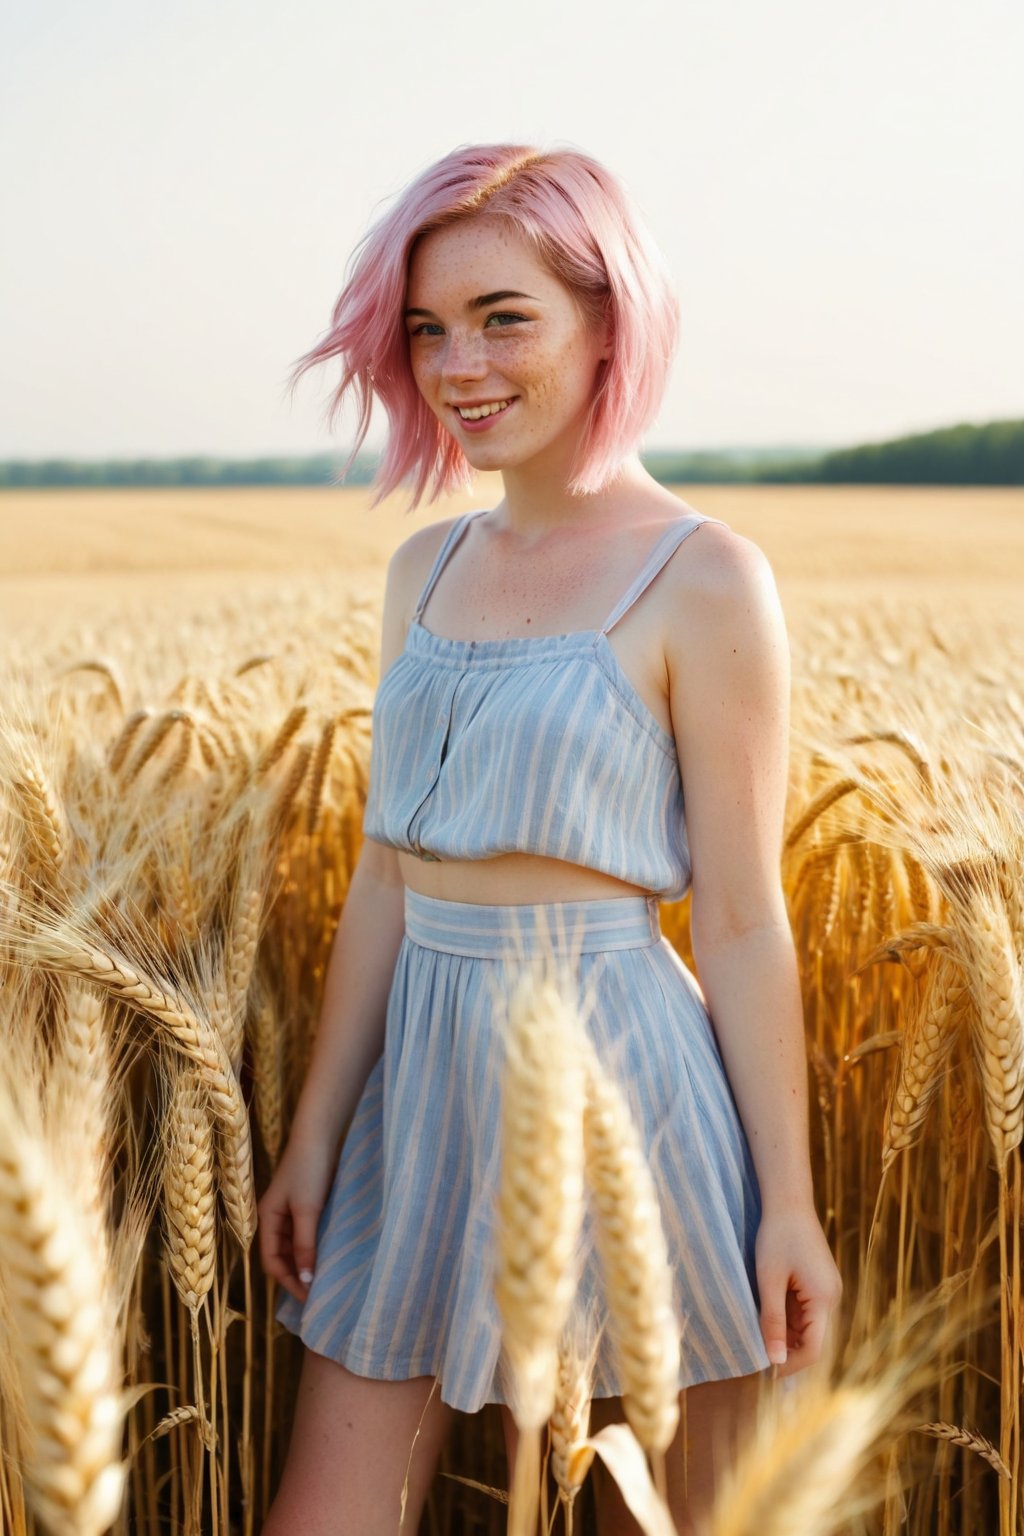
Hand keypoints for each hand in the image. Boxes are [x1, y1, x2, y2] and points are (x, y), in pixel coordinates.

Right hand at [256, 1134, 337, 1304]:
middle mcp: (276, 1217)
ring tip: (325, 1280)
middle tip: (318, 1294)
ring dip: (307, 1262)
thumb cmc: (309, 1170)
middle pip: (282, 1256)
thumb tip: (305, 1280)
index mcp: (267, 1218)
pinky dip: (315, 1247)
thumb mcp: (306, 1210)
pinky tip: (329, 1255)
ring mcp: (292, 1210)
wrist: (320, 1135)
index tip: (309, 1298)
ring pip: (296, 1246)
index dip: (288, 1281)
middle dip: (297, 1275)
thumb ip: (305, 1245)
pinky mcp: (308, 1203)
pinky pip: (308, 1233)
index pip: (272, 1261)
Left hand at [754, 1205, 842, 1377]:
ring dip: (786, 1333)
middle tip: (758, 1356)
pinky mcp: (819, 1282)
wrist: (789, 1201)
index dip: (792, 1366)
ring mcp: (827, 1289)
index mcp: (824, 1299)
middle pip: (812, 1339)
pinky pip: (805, 1310)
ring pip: (808, 1325)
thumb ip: (772, 1321)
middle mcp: (832, 1297)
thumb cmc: (777, 1237)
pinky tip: (767, 1313)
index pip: (814, 1349)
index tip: (767, 1374)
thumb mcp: (769, 1280)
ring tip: (758, 1332)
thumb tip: (775, 1361)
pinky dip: (788, 1317)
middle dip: (788, 1350)